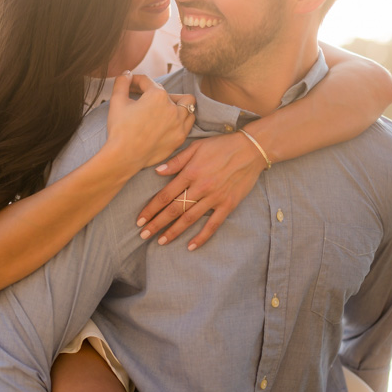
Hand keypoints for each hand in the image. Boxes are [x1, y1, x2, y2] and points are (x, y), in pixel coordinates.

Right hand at [104, 73, 195, 173]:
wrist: (124, 156)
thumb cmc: (119, 129)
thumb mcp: (117, 102)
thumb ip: (122, 83)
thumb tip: (127, 74)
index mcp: (156, 95)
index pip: (147, 82)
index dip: (135, 81)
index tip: (129, 85)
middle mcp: (172, 107)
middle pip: (166, 91)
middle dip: (154, 92)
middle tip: (143, 99)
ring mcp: (179, 123)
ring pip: (187, 104)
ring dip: (176, 102)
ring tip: (164, 106)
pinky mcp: (180, 137)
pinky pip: (189, 122)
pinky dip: (182, 118)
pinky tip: (172, 120)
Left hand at [135, 132, 266, 249]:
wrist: (252, 149)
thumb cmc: (222, 146)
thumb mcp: (196, 147)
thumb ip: (176, 161)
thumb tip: (157, 172)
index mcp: (190, 173)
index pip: (165, 196)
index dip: (150, 209)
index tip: (140, 220)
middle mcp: (200, 188)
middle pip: (174, 210)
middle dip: (156, 224)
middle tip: (143, 235)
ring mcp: (215, 198)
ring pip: (190, 219)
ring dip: (174, 232)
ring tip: (161, 241)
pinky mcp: (228, 205)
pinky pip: (213, 224)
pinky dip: (202, 237)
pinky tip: (191, 246)